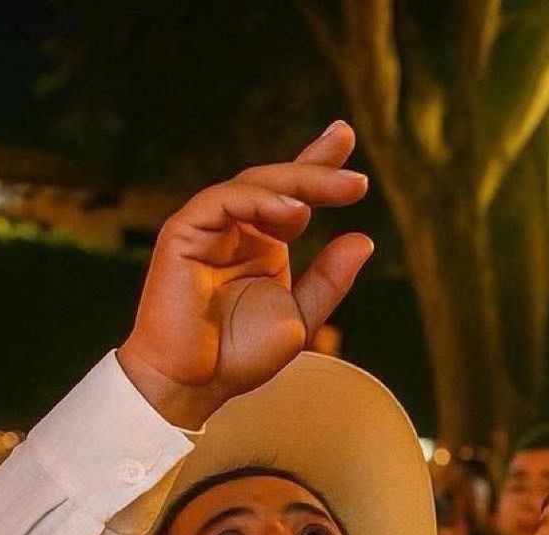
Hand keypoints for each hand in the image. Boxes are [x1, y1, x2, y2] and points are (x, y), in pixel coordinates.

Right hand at [117, 121, 371, 427]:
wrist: (192, 384)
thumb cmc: (237, 357)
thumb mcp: (298, 316)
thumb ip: (329, 280)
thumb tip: (365, 239)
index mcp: (260, 243)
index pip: (290, 194)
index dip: (317, 163)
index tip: (346, 137)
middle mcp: (234, 229)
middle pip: (275, 184)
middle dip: (317, 171)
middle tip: (357, 178)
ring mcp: (207, 227)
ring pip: (252, 185)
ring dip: (299, 184)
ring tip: (340, 191)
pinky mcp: (184, 232)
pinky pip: (222, 200)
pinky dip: (259, 201)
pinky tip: (295, 213)